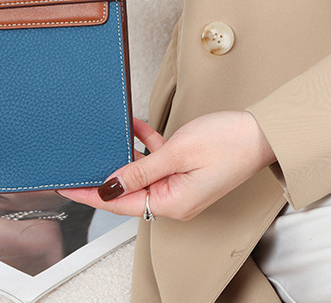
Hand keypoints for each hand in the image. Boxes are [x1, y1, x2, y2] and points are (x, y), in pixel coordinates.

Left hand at [58, 113, 274, 220]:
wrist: (262, 132)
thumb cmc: (228, 142)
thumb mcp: (177, 152)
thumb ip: (141, 168)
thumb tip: (110, 185)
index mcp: (172, 203)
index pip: (120, 202)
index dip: (91, 193)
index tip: (68, 186)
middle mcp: (175, 200)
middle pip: (130, 189)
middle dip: (106, 173)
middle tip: (79, 161)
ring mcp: (181, 185)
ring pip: (143, 172)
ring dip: (127, 153)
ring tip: (105, 138)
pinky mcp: (187, 170)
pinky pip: (158, 159)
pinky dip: (145, 143)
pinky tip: (135, 125)